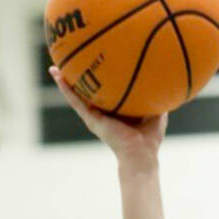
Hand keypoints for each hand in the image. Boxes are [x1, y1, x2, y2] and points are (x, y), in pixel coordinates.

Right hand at [48, 66, 165, 167]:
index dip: (99, 82)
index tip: (95, 66)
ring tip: (55, 68)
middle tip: (69, 64)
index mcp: (115, 112)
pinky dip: (66, 89)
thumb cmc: (149, 138)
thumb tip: (163, 79)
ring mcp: (94, 117)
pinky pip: (76, 101)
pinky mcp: (91, 119)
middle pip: (87, 93)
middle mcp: (102, 114)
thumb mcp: (156, 112)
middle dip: (78, 80)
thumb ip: (156, 97)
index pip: (105, 94)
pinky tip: (58, 77)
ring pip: (76, 96)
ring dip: (65, 82)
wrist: (140, 153)